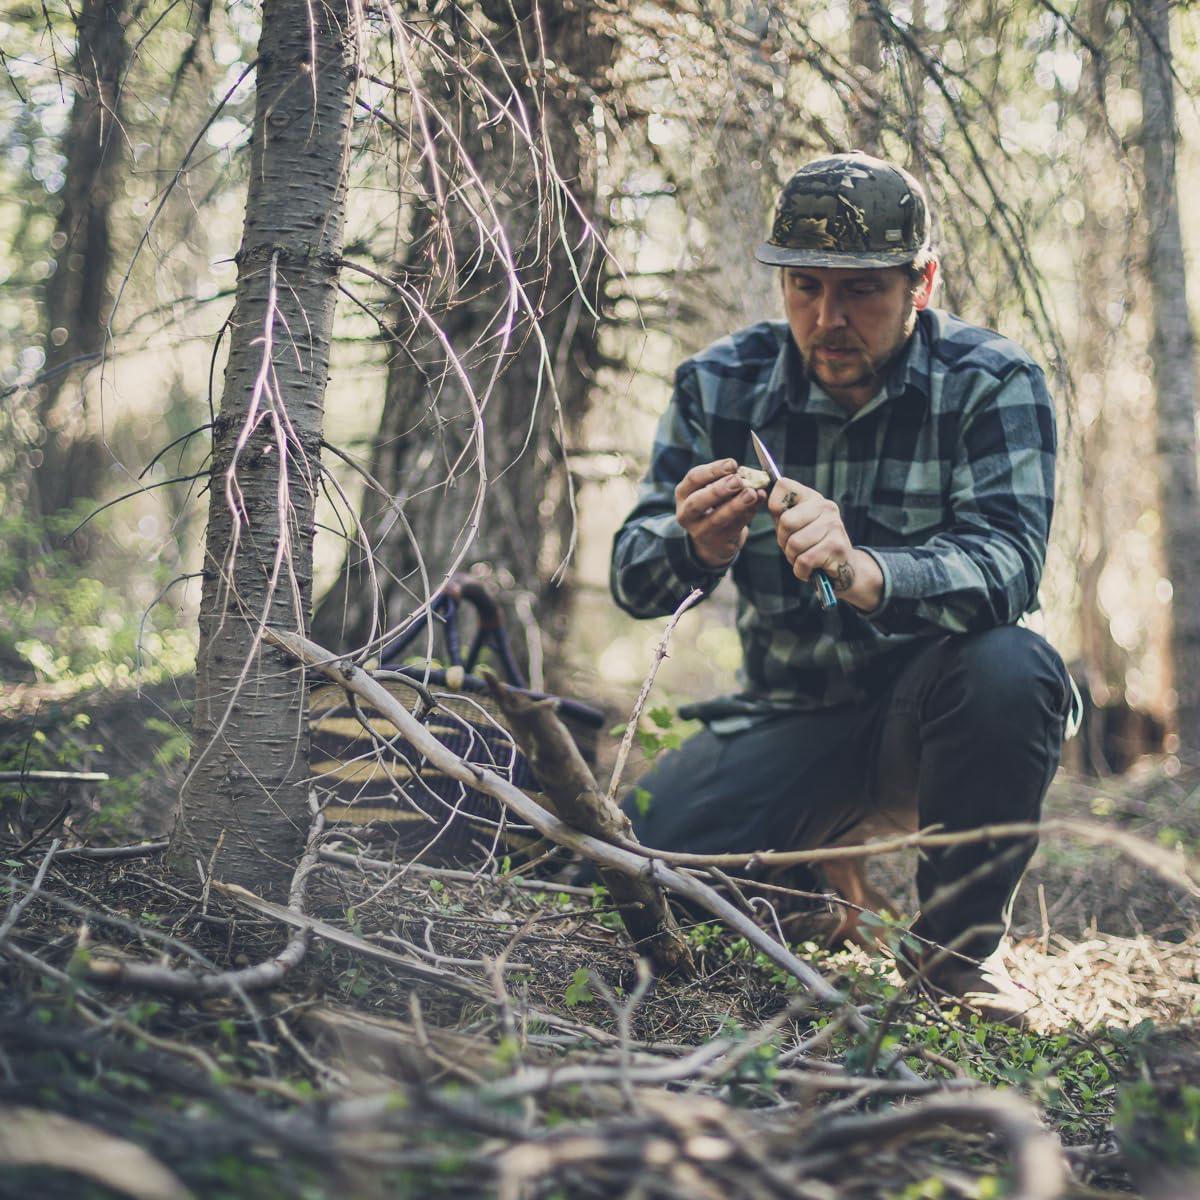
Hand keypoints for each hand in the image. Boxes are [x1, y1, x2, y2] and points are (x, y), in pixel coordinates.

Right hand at [676, 459, 763, 567]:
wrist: (712, 539)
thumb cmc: (714, 505)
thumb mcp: (713, 489)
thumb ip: (726, 480)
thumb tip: (745, 473)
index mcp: (683, 493)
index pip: (693, 478)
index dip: (713, 470)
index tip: (732, 464)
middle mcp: (686, 514)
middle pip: (697, 502)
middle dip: (718, 490)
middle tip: (737, 481)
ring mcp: (700, 532)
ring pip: (716, 519)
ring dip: (736, 505)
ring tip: (751, 494)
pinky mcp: (717, 543)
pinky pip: (733, 528)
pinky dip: (748, 514)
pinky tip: (758, 502)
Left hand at [768, 479, 882, 607]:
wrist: (844, 567)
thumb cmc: (812, 544)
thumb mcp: (795, 525)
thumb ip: (780, 513)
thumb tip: (759, 496)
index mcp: (812, 497)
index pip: (783, 486)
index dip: (775, 507)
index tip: (783, 523)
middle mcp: (826, 507)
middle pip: (786, 521)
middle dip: (783, 540)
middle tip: (792, 547)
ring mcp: (834, 526)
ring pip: (794, 544)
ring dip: (793, 557)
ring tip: (803, 557)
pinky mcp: (837, 547)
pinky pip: (804, 561)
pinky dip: (801, 570)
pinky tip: (809, 569)